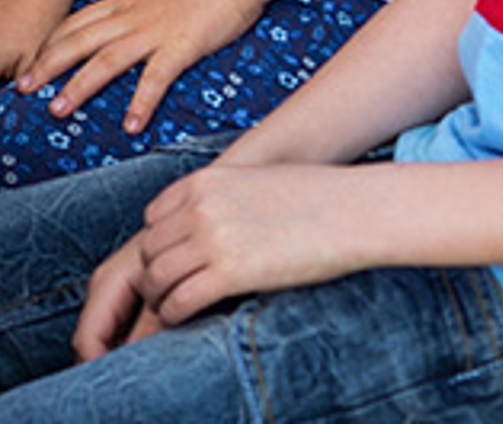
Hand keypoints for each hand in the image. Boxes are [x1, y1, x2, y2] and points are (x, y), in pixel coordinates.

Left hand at [26, 0, 268, 136]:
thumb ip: (133, 9)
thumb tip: (118, 26)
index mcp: (122, 2)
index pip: (73, 24)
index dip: (46, 44)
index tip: (23, 61)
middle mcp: (129, 17)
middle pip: (77, 42)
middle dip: (45, 65)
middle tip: (18, 88)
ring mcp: (153, 31)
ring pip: (105, 60)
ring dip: (78, 86)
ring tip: (56, 111)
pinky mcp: (181, 46)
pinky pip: (156, 78)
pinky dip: (141, 102)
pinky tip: (131, 126)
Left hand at [79, 160, 369, 347]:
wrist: (352, 210)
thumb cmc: (314, 197)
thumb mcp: (253, 182)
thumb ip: (222, 198)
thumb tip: (212, 220)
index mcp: (202, 183)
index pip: (153, 217)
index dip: (157, 243)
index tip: (169, 260)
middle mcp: (199, 208)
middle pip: (150, 247)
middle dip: (152, 272)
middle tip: (159, 293)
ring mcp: (212, 239)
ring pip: (158, 275)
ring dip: (157, 297)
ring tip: (165, 310)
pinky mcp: (230, 273)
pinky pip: (181, 299)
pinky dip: (172, 313)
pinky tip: (178, 321)